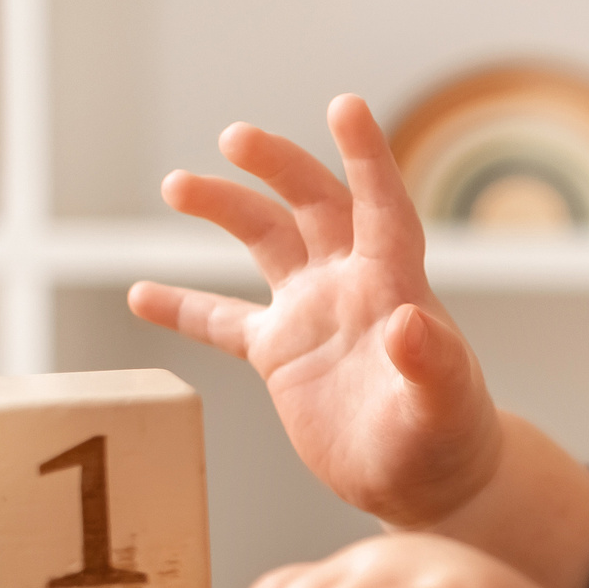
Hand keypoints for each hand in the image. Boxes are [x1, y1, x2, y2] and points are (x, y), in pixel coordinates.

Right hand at [130, 96, 500, 529]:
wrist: (427, 481)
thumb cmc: (448, 441)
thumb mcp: (444, 406)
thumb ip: (433, 364)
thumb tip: (409, 322)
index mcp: (394, 287)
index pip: (381, 208)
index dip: (366, 158)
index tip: (345, 106)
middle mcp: (351, 285)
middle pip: (312, 205)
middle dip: (277, 166)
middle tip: (234, 138)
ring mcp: (313, 313)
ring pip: (264, 241)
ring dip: (225, 209)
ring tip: (177, 185)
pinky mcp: (282, 354)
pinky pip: (223, 320)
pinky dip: (184, 307)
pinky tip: (140, 293)